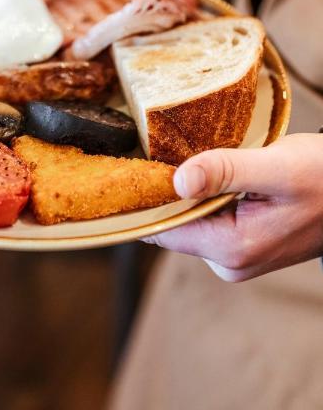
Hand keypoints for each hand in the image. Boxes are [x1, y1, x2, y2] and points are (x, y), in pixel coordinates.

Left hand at [142, 134, 322, 280]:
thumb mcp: (275, 166)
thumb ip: (225, 171)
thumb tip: (177, 181)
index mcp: (231, 249)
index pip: (161, 229)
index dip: (145, 196)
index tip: (134, 164)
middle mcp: (228, 261)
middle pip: (171, 222)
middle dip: (168, 188)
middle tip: (169, 149)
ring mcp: (234, 255)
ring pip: (188, 217)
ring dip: (188, 188)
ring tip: (200, 157)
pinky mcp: (240, 243)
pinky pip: (206, 216)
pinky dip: (205, 192)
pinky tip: (218, 172)